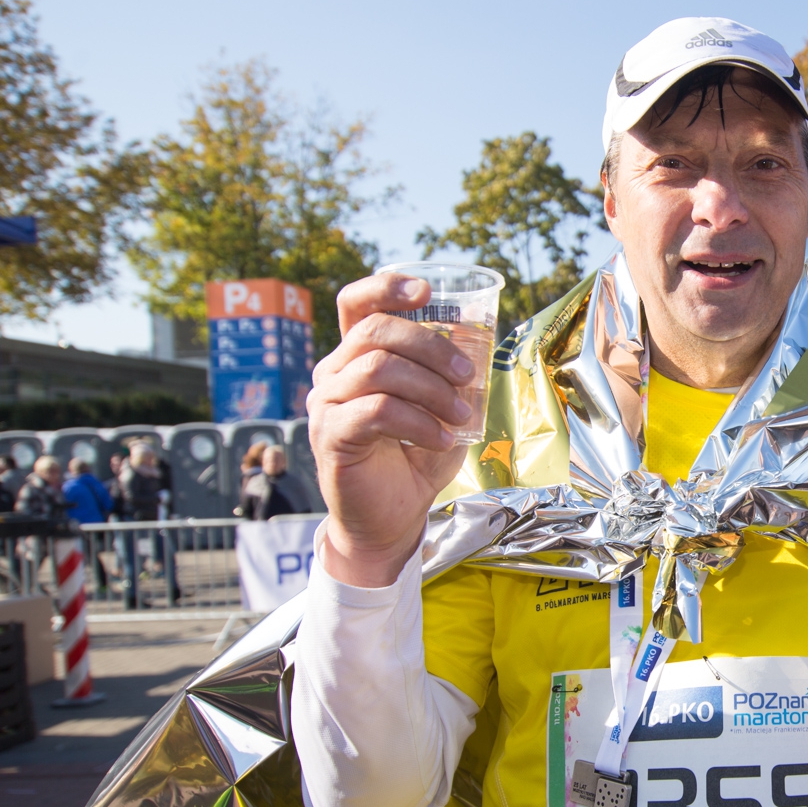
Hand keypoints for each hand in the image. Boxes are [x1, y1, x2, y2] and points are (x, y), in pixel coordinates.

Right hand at [308, 273, 477, 586]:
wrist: (391, 519)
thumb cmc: (414, 460)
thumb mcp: (442, 409)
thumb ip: (452, 377)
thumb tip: (481, 339)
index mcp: (357, 357)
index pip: (358, 303)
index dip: (387, 286)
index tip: (427, 291)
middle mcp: (334, 372)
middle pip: (377, 330)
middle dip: (431, 346)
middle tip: (468, 376)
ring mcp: (327, 403)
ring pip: (378, 368)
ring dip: (431, 388)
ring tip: (459, 415)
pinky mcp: (331, 435)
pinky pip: (376, 411)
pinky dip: (418, 421)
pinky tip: (441, 438)